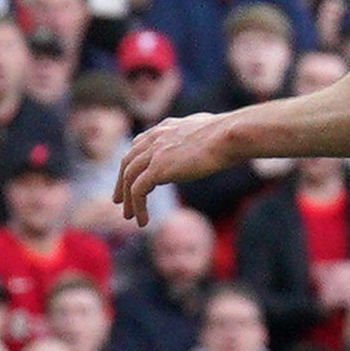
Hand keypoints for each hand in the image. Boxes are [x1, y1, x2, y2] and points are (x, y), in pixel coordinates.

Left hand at [113, 110, 249, 222]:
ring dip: (128, 200)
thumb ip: (197, 138)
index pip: (139, 144)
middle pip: (128, 161)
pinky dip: (138, 207)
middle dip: (122, 183)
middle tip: (119, 200)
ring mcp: (154, 152)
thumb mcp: (208, 131)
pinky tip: (143, 222)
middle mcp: (155, 137)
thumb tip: (204, 145)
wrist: (230, 137)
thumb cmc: (230, 135)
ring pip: (129, 178)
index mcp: (166, 128)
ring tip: (130, 217)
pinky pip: (138, 191)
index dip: (133, 162)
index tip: (130, 177)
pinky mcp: (158, 168)